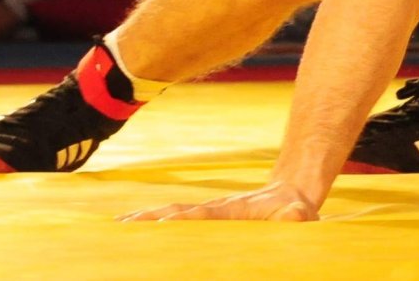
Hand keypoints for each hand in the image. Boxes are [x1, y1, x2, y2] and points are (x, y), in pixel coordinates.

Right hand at [121, 182, 317, 222]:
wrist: (291, 192)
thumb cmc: (296, 211)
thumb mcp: (301, 215)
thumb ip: (297, 216)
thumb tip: (295, 214)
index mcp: (234, 211)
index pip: (202, 215)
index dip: (181, 220)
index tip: (159, 225)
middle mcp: (215, 208)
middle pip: (177, 213)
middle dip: (150, 219)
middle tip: (121, 227)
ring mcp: (209, 211)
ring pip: (171, 214)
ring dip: (145, 220)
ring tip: (117, 227)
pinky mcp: (206, 217)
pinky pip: (175, 220)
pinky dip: (152, 222)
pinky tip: (133, 227)